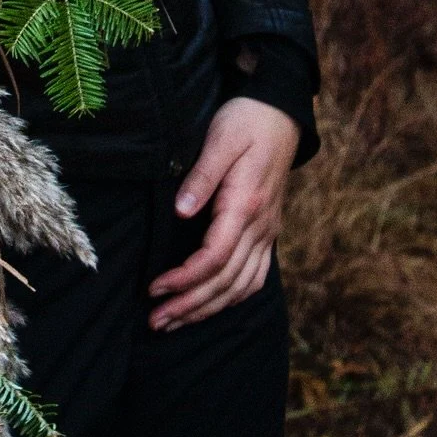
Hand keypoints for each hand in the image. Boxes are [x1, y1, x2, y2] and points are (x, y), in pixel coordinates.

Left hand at [147, 96, 298, 330]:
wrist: (281, 114)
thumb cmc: (246, 121)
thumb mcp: (220, 138)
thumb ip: (202, 175)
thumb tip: (180, 211)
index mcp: (245, 204)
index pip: (214, 258)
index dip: (184, 280)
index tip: (155, 289)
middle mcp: (260, 226)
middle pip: (225, 281)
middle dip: (190, 306)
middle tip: (157, 322)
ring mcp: (267, 232)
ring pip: (241, 286)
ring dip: (208, 308)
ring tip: (175, 321)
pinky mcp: (268, 231)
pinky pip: (255, 277)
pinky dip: (233, 298)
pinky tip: (213, 305)